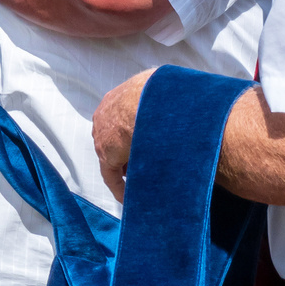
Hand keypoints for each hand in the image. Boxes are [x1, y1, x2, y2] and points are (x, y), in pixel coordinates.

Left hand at [92, 68, 153, 200]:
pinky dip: (119, 186)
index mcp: (116, 98)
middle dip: (128, 149)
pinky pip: (111, 174)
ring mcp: (103, 135)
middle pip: (115, 137)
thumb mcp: (160, 89)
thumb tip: (182, 102)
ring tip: (142, 177)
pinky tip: (129, 196)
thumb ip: (162, 97)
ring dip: (127, 164)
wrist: (152, 101)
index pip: (121, 118)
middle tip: (144, 160)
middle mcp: (105, 115)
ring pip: (114, 155)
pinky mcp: (106, 155)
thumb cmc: (162, 93)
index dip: (132, 132)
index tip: (143, 142)